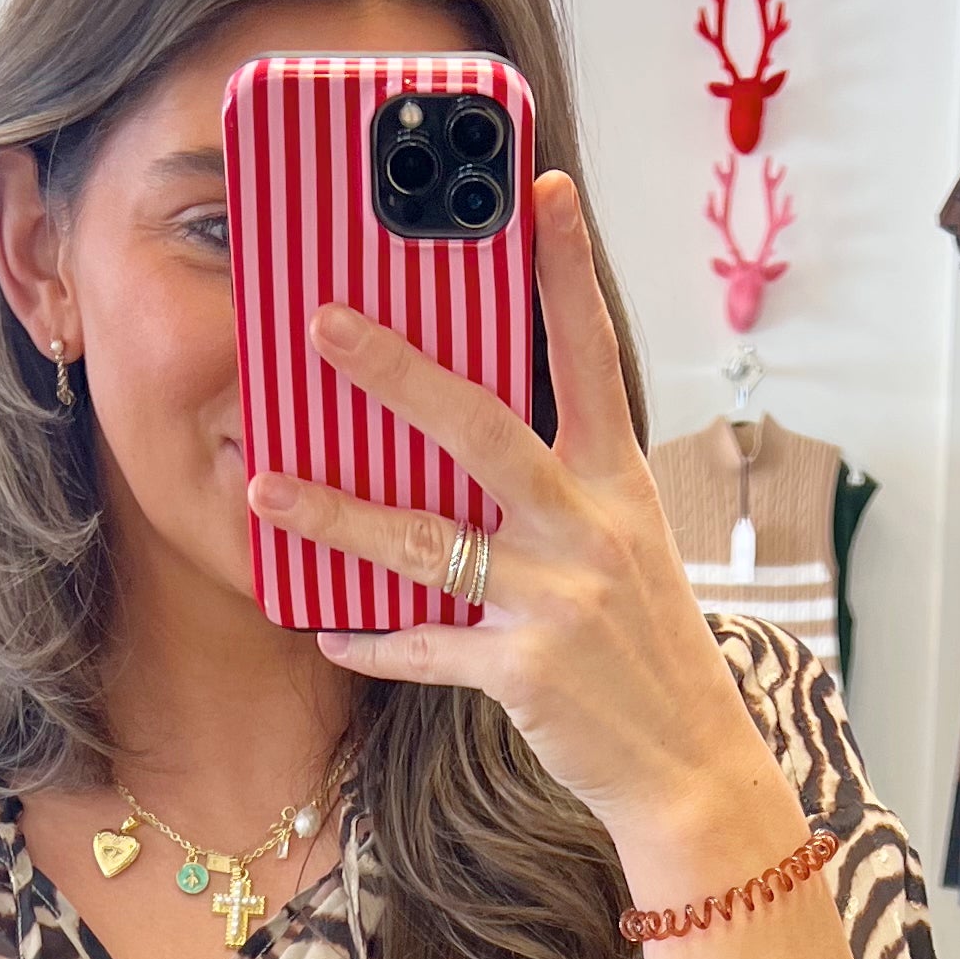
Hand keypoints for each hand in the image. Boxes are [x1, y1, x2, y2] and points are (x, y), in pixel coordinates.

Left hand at [246, 171, 782, 880]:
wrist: (693, 771)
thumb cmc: (651, 655)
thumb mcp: (631, 552)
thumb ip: (566, 494)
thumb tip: (479, 443)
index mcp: (620, 486)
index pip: (592, 358)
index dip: (570, 270)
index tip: (545, 187)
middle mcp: (590, 530)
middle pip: (481, 428)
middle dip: (397, 372)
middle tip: (325, 323)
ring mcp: (556, 601)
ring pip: (425, 542)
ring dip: (336, 515)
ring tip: (266, 488)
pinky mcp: (524, 673)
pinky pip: (426, 646)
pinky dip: (373, 639)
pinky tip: (325, 626)